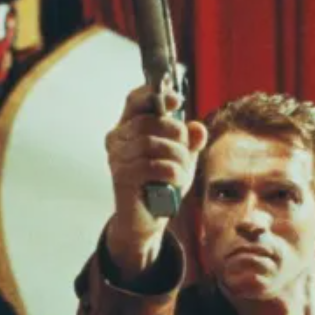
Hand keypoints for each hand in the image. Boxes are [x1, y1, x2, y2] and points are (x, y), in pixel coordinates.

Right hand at [103, 83, 207, 272]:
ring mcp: (116, 158)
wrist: (146, 220)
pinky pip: (152, 166)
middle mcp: (116, 139)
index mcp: (127, 127)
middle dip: (175, 134)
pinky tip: (175, 181)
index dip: (155, 95)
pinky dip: (171, 172)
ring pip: (152, 144)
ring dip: (176, 157)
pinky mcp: (121, 177)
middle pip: (148, 122)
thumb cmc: (161, 183)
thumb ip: (190, 142)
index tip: (178, 101)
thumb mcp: (181, 158)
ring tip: (182, 172)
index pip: (134, 100)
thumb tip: (198, 128)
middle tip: (186, 151)